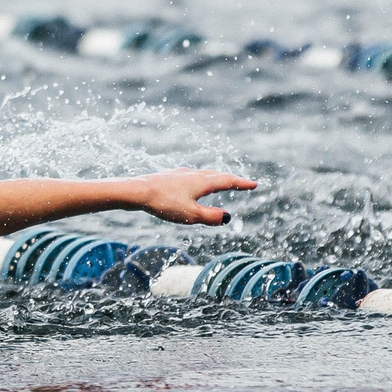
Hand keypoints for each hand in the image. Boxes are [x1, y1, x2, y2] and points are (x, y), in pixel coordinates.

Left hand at [134, 168, 257, 225]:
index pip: (228, 181)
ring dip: (215, 178)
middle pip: (217, 175)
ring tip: (219, 181)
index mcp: (203, 182)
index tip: (254, 184)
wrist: (137, 191)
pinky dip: (200, 181)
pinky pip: (191, 178)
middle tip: (241, 183)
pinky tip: (191, 184)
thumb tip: (227, 217)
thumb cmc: (165, 203)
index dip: (242, 184)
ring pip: (203, 175)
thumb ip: (211, 217)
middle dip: (230, 180)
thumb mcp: (191, 215)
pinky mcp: (168, 177)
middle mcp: (194, 174)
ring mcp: (180, 174)